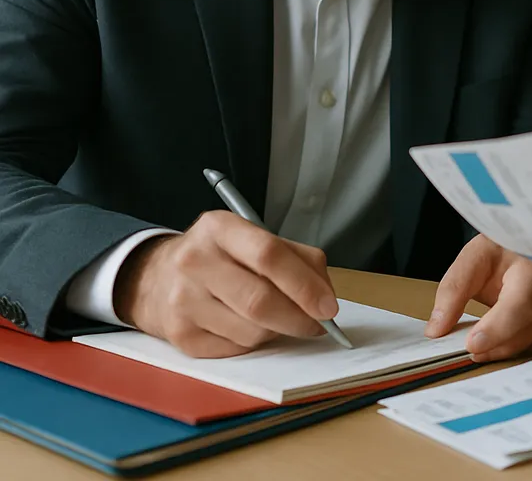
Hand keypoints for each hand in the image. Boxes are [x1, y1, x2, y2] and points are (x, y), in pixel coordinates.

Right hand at [113, 211, 340, 357]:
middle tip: (318, 324)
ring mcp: (183, 301)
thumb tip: (325, 296)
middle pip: (260, 300)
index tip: (328, 306)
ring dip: (278, 331)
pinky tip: (250, 326)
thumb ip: (296, 257)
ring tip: (280, 319)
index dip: (304, 284)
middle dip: (299, 318)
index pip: (269, 255)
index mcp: (220, 228)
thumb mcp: (253, 238)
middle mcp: (195, 261)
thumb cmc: (220, 256)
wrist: (155, 278)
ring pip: (251, 331)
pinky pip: (235, 350)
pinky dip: (255, 343)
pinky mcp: (179, 336)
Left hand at [424, 235, 531, 361]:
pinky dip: (518, 347)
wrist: (517, 249)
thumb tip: (436, 330)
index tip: (472, 345)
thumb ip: (451, 294)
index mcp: (528, 264)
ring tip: (481, 344)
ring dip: (503, 348)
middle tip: (468, 350)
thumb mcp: (469, 262)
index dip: (497, 329)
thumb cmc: (496, 253)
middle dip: (495, 344)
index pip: (519, 303)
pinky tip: (502, 341)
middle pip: (526, 327)